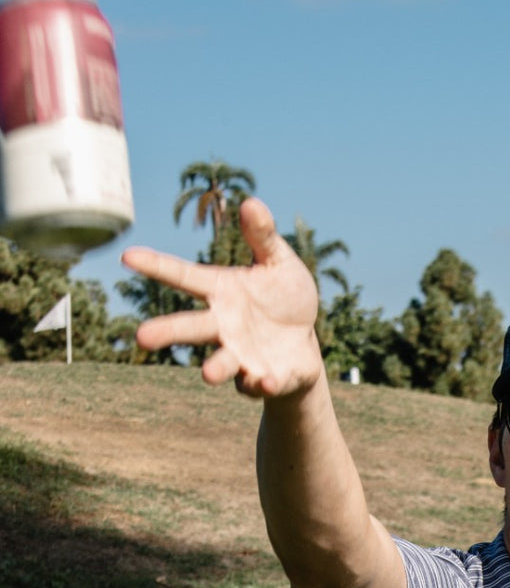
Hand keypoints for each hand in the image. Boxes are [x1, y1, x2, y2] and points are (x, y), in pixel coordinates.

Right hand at [121, 198, 322, 397]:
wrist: (303, 343)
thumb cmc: (284, 297)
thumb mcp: (279, 262)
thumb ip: (263, 238)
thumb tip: (251, 203)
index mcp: (221, 291)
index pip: (185, 276)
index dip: (157, 266)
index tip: (127, 256)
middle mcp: (224, 325)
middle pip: (191, 327)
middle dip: (167, 332)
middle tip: (142, 337)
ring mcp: (242, 354)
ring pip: (222, 362)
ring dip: (215, 368)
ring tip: (208, 374)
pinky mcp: (266, 376)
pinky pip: (261, 383)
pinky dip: (263, 384)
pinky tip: (267, 381)